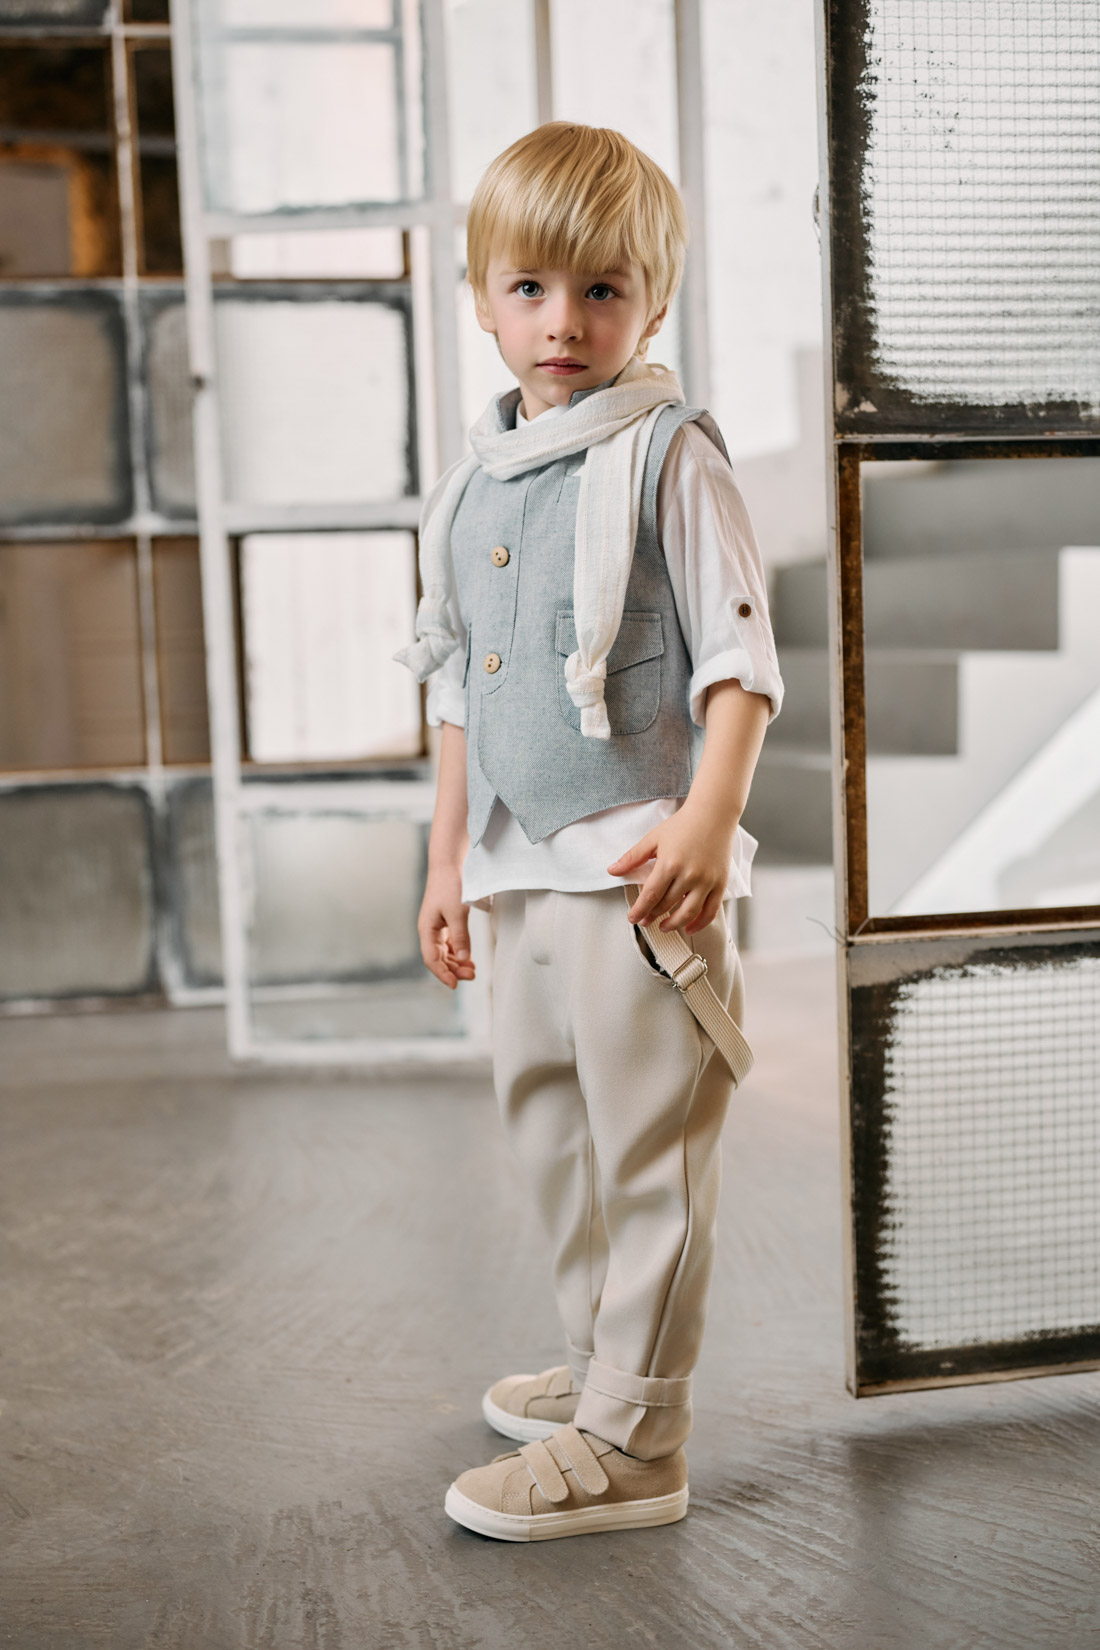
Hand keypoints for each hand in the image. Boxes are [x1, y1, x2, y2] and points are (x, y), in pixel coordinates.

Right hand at [418, 865, 475, 988]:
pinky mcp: (446, 923)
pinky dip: (460, 952)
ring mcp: (437, 927)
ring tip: (473, 971)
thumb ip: (461, 937)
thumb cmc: (450, 886)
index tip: (455, 985)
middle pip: (439, 958)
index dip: (442, 974)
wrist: (449, 865)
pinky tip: (469, 959)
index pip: (432, 959)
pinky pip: (451, 944)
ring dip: (457, 963)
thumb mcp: (457, 913)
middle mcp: (429, 931)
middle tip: (472, 976)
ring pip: (445, 953)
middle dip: (453, 970)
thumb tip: (464, 959)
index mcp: (426, 929)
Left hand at [608, 804, 732, 934]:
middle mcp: (689, 875)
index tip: (633, 918)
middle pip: (667, 905)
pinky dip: (699, 924)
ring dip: (673, 924)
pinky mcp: (720, 884)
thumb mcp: (653, 838)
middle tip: (645, 921)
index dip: (639, 910)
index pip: (650, 895)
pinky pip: (710, 911)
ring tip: (663, 927)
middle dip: (653, 916)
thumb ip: (632, 857)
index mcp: (669, 864)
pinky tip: (688, 927)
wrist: (713, 814)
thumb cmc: (682, 825)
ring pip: (688, 913)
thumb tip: (612, 871)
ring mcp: (706, 881)